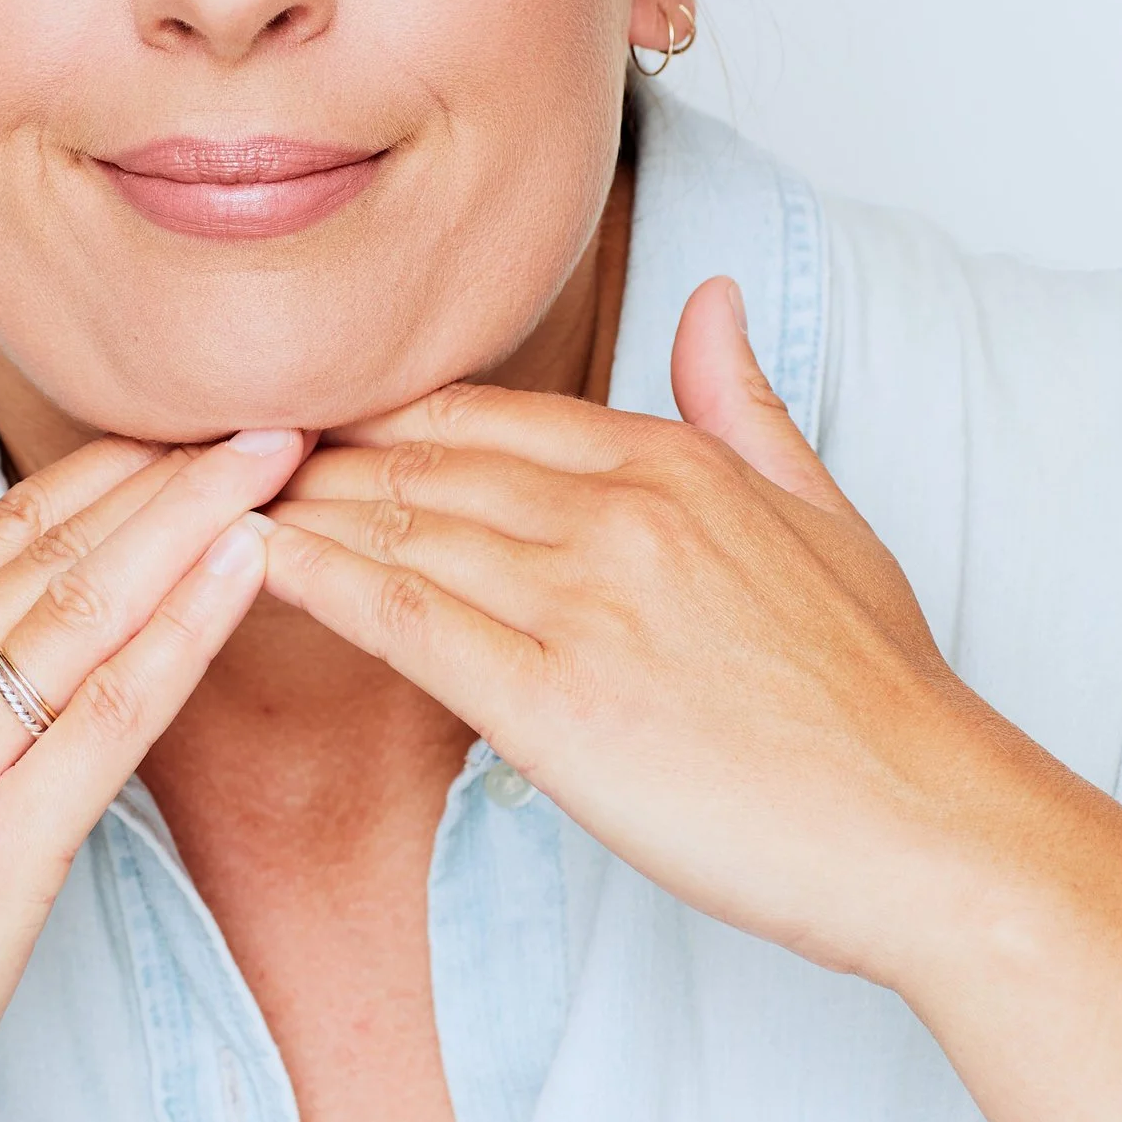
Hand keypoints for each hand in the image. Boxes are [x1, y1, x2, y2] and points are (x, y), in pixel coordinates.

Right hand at [0, 427, 297, 1121]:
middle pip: (45, 552)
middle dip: (165, 473)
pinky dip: (183, 632)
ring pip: (81, 610)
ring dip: (192, 522)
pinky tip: (245, 569)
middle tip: (268, 410)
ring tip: (280, 459)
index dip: (97, 474)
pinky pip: (104, 715)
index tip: (181, 426)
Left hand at [261, 280, 999, 982]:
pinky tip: (247, 563)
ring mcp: (585, 601)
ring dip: (289, 509)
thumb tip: (709, 298)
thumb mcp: (826, 514)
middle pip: (422, 459)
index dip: (379, 418)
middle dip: (309, 453)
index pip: (483, 412)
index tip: (301, 423)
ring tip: (193, 503)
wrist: (927, 823)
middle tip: (204, 451)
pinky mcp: (556, 702)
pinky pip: (405, 617)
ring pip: (398, 526)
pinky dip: (316, 581)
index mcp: (672, 463)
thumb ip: (745, 406)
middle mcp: (620, 511)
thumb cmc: (880, 694)